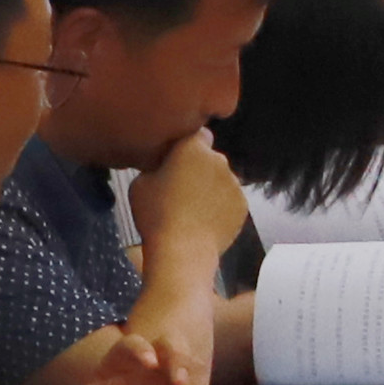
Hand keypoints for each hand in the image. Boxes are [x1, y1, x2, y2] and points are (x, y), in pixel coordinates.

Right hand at [132, 130, 249, 272]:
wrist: (183, 250)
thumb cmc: (156, 214)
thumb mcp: (140, 183)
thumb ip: (156, 165)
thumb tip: (163, 165)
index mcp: (193, 149)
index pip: (198, 134)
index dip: (188, 146)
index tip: (177, 160)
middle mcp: (219, 160)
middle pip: (209, 160)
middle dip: (198, 169)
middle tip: (179, 190)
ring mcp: (234, 184)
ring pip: (221, 181)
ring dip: (210, 189)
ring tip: (192, 211)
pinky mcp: (243, 205)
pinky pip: (229, 201)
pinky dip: (220, 207)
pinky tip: (204, 222)